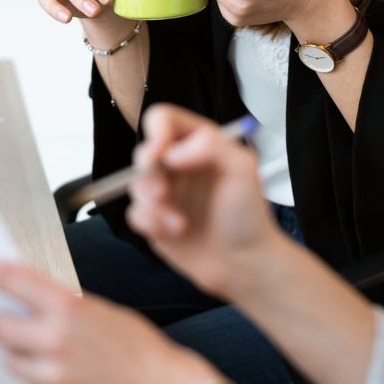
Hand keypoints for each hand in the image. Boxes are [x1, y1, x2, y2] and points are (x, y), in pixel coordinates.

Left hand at [0, 257, 212, 383]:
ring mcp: (49, 376)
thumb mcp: (102, 312)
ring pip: (11, 361)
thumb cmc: (138, 349)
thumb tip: (28, 304)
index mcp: (68, 308)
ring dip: (21, 356)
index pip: (12, 279)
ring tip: (51, 355)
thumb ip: (64, 309)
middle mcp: (53, 340)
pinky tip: (67, 380)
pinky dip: (40, 383)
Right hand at [126, 105, 288, 299]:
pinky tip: (177, 233)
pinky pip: (134, 213)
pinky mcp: (154, 219)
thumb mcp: (242, 169)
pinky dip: (151, 223)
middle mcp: (178, 164)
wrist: (243, 263)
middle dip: (149, 173)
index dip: (156, 131)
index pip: (164, 120)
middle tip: (164, 193)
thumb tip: (171, 153)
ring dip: (153, 205)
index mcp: (199, 144)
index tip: (160, 154)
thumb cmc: (248, 215)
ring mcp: (166, 192)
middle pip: (144, 151)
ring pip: (135, 184)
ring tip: (180, 224)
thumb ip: (210, 146)